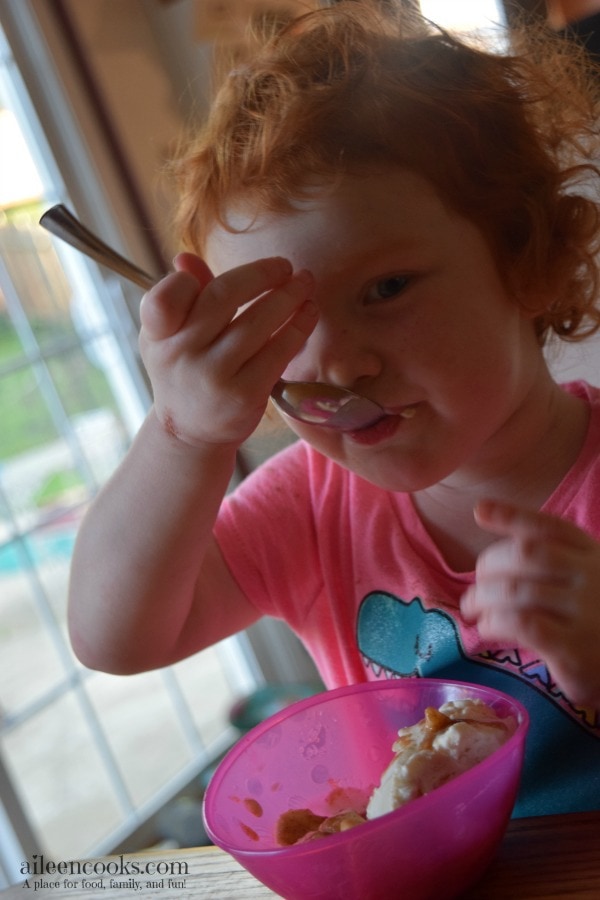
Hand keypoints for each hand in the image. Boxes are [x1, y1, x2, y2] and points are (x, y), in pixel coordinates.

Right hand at [139, 252, 317, 446]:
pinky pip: (278, 350)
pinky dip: (298, 327)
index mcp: (157, 334)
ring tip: (305, 283)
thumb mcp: (169, 335)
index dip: (186, 281)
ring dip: (289, 296)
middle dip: (262, 274)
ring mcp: (214, 376)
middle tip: (286, 266)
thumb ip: (181, 295)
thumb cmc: (184, 370)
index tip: (216, 277)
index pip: (165, 296)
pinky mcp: (245, 395)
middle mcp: (181, 355)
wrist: (190, 432)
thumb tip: (186, 258)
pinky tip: (308, 312)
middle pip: (224, 296)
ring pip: (258, 322)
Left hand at [461, 499, 599, 707]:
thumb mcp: (579, 578)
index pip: (550, 526)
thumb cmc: (590, 619)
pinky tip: (487, 627)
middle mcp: (593, 577)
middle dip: (489, 565)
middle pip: (526, 554)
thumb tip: (481, 511)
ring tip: (472, 608)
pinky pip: (522, 624)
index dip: (512, 516)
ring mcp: (587, 613)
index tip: (479, 510)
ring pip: (516, 590)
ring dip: (482, 597)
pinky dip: (494, 622)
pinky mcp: (576, 648)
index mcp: (592, 553)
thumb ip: (546, 552)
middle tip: (476, 585)